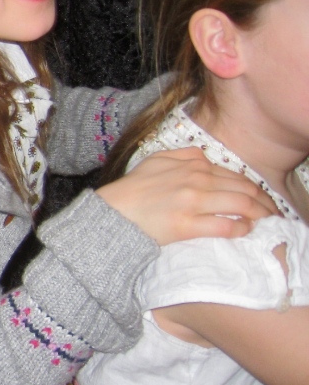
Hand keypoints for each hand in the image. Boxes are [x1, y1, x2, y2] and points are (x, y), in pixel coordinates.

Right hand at [95, 147, 276, 245]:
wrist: (113, 212)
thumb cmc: (132, 188)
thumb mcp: (155, 159)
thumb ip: (183, 154)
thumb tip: (205, 157)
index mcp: (192, 164)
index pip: (234, 175)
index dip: (253, 187)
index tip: (259, 198)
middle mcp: (196, 179)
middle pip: (244, 189)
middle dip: (264, 202)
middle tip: (271, 213)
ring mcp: (193, 202)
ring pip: (240, 205)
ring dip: (259, 214)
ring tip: (264, 222)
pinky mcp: (187, 225)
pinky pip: (226, 226)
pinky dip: (241, 228)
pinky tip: (244, 230)